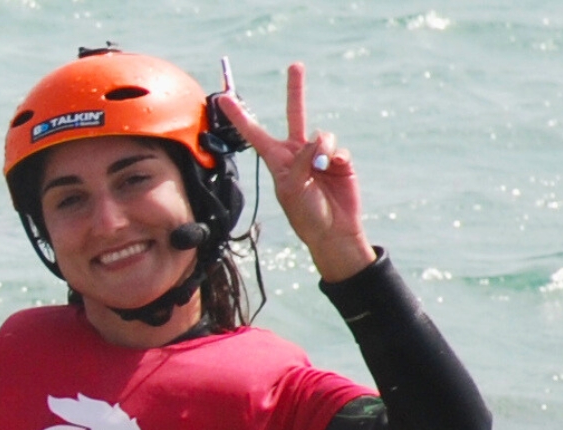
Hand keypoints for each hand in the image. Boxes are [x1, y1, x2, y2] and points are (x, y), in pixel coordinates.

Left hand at [216, 63, 376, 282]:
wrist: (333, 231)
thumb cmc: (306, 216)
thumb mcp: (293, 189)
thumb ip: (300, 160)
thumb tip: (318, 140)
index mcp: (277, 161)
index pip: (255, 134)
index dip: (240, 117)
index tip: (222, 98)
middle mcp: (297, 153)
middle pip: (295, 114)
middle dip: (295, 90)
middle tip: (295, 65)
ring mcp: (319, 155)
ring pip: (322, 135)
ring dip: (322, 149)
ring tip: (321, 168)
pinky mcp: (339, 159)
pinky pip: (338, 147)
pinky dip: (337, 156)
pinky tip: (335, 169)